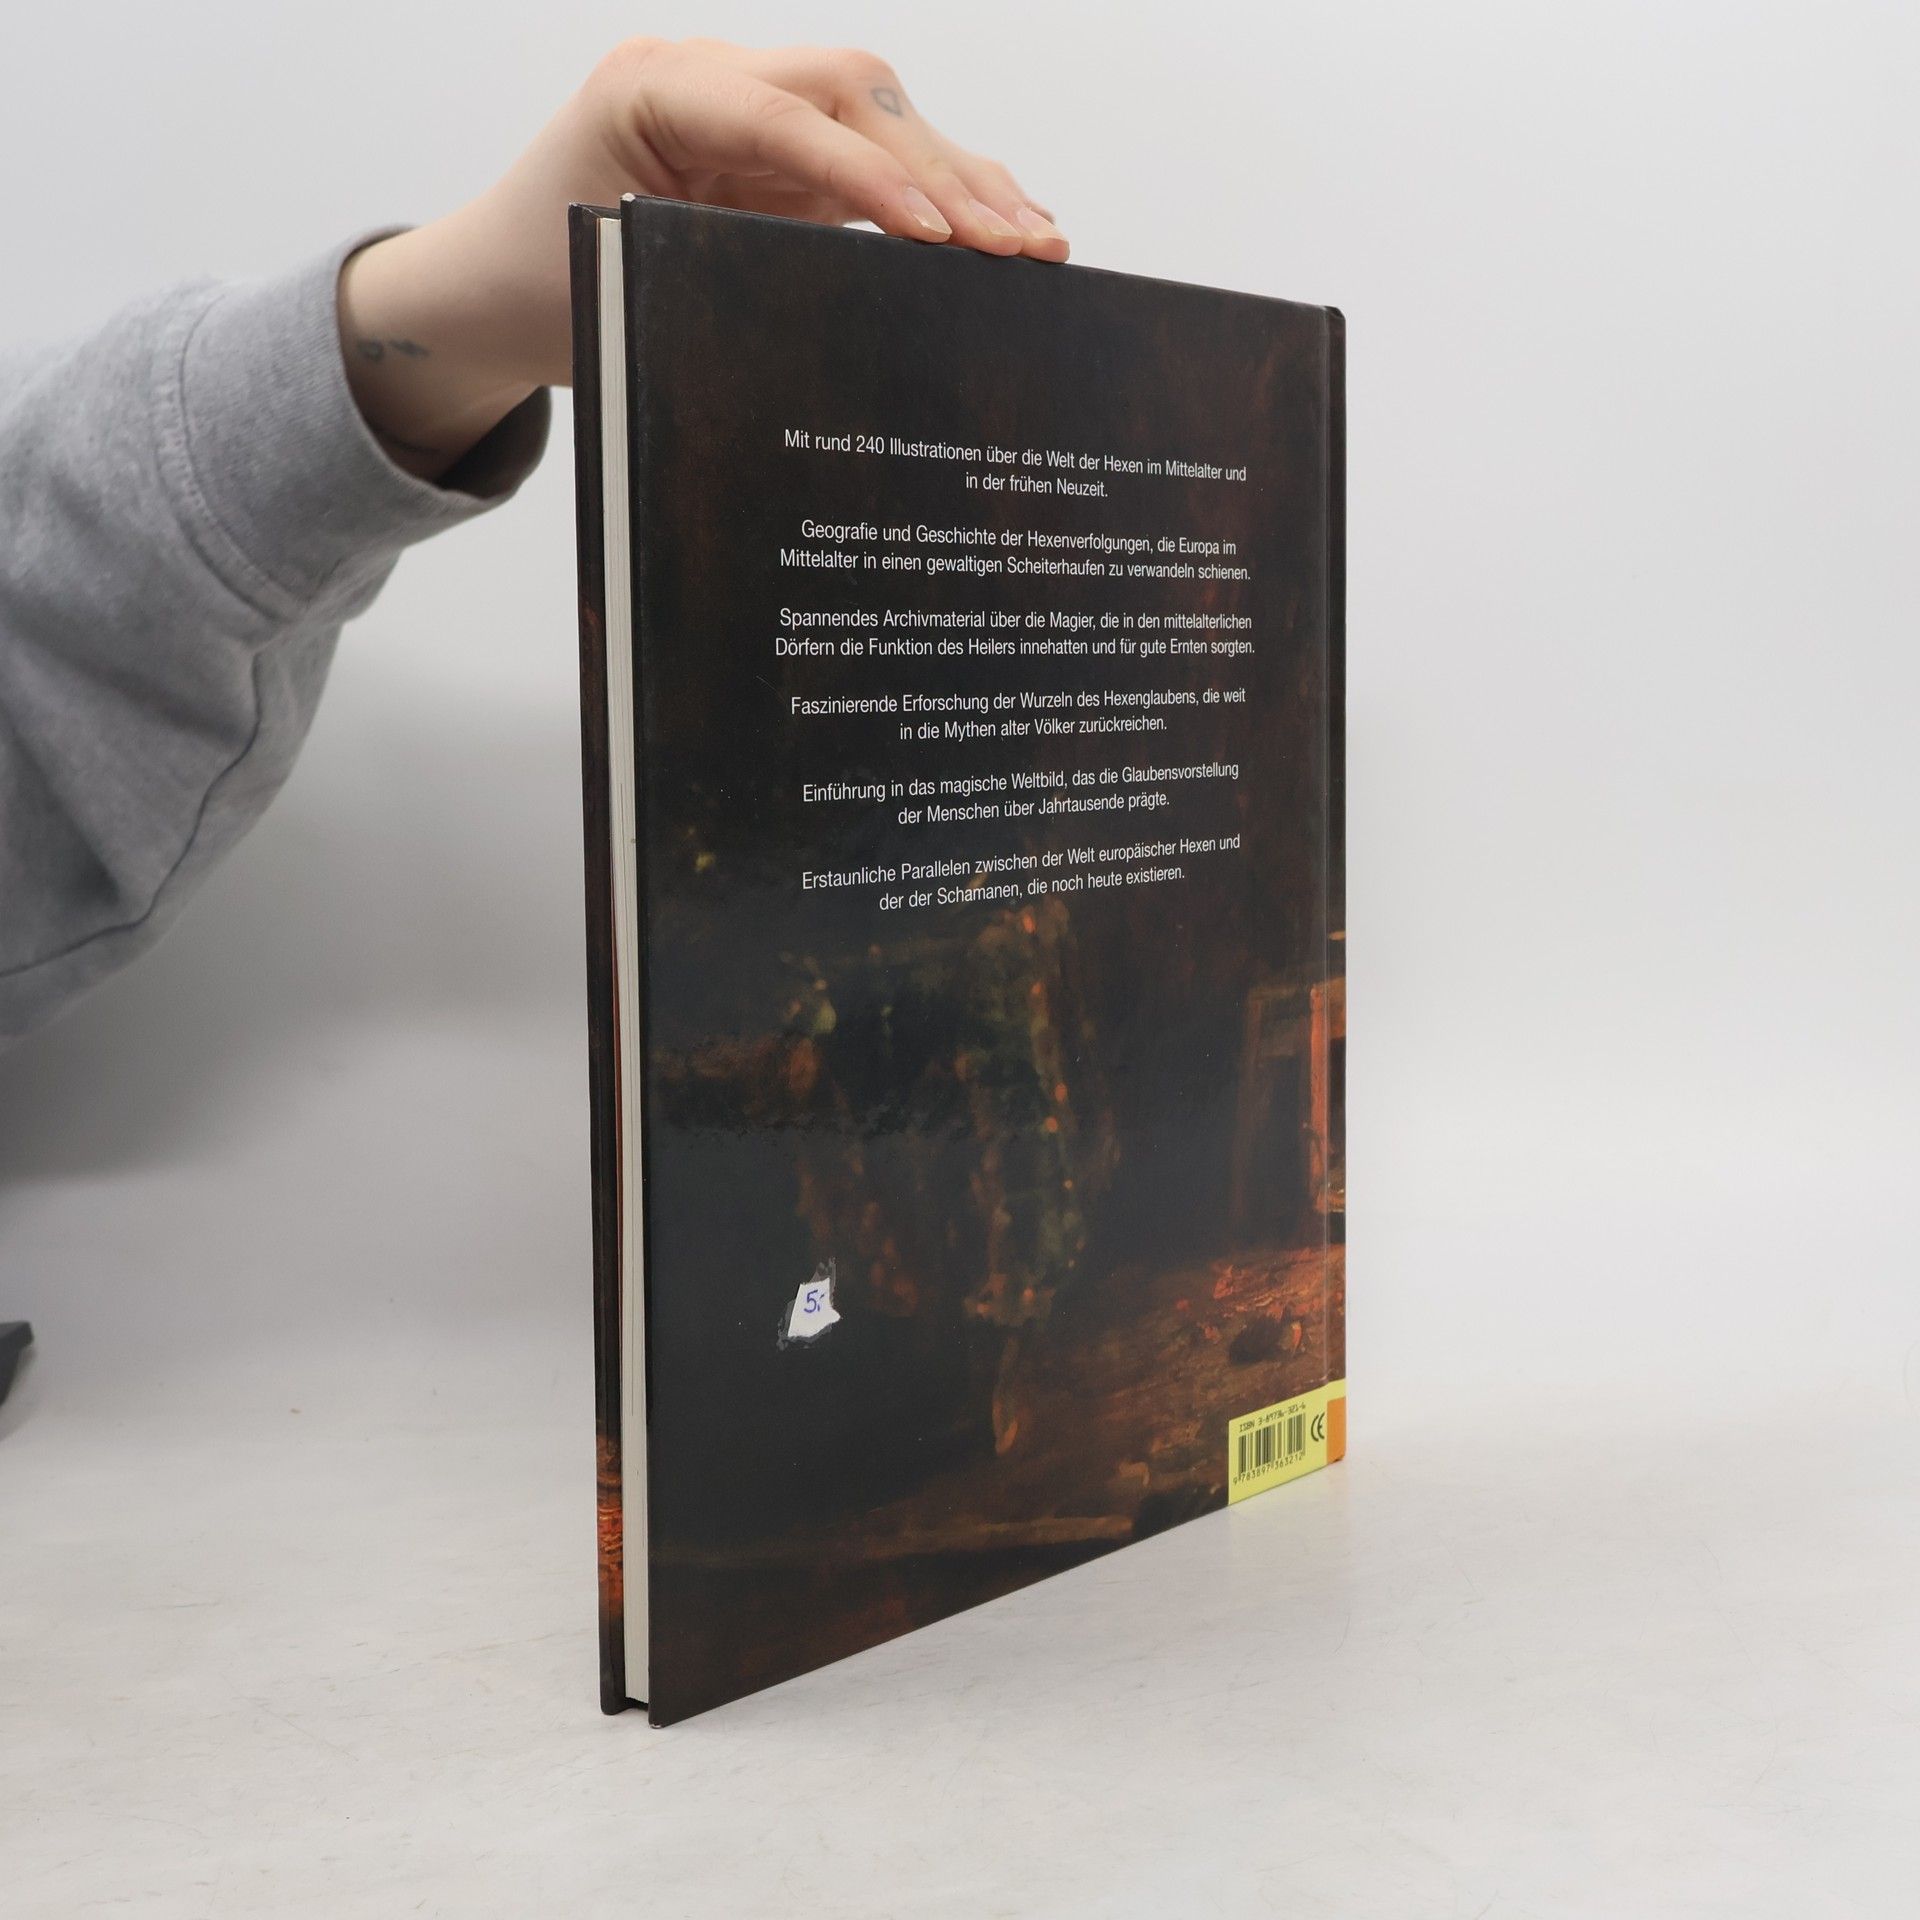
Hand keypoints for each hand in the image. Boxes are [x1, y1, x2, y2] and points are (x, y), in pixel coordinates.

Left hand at [338, 37, 1067, 478]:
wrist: (489, 286)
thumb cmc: (539, 285)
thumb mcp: (617, 284)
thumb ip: (723, 276)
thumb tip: (857, 311)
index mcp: (653, 89)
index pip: (784, 115)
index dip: (868, 171)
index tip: (935, 230)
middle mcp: (711, 78)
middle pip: (854, 96)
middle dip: (944, 171)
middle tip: (1017, 246)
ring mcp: (754, 112)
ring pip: (883, 119)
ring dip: (966, 179)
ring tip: (1042, 242)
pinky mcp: (783, 158)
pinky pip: (876, 159)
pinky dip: (943, 193)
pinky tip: (1007, 227)